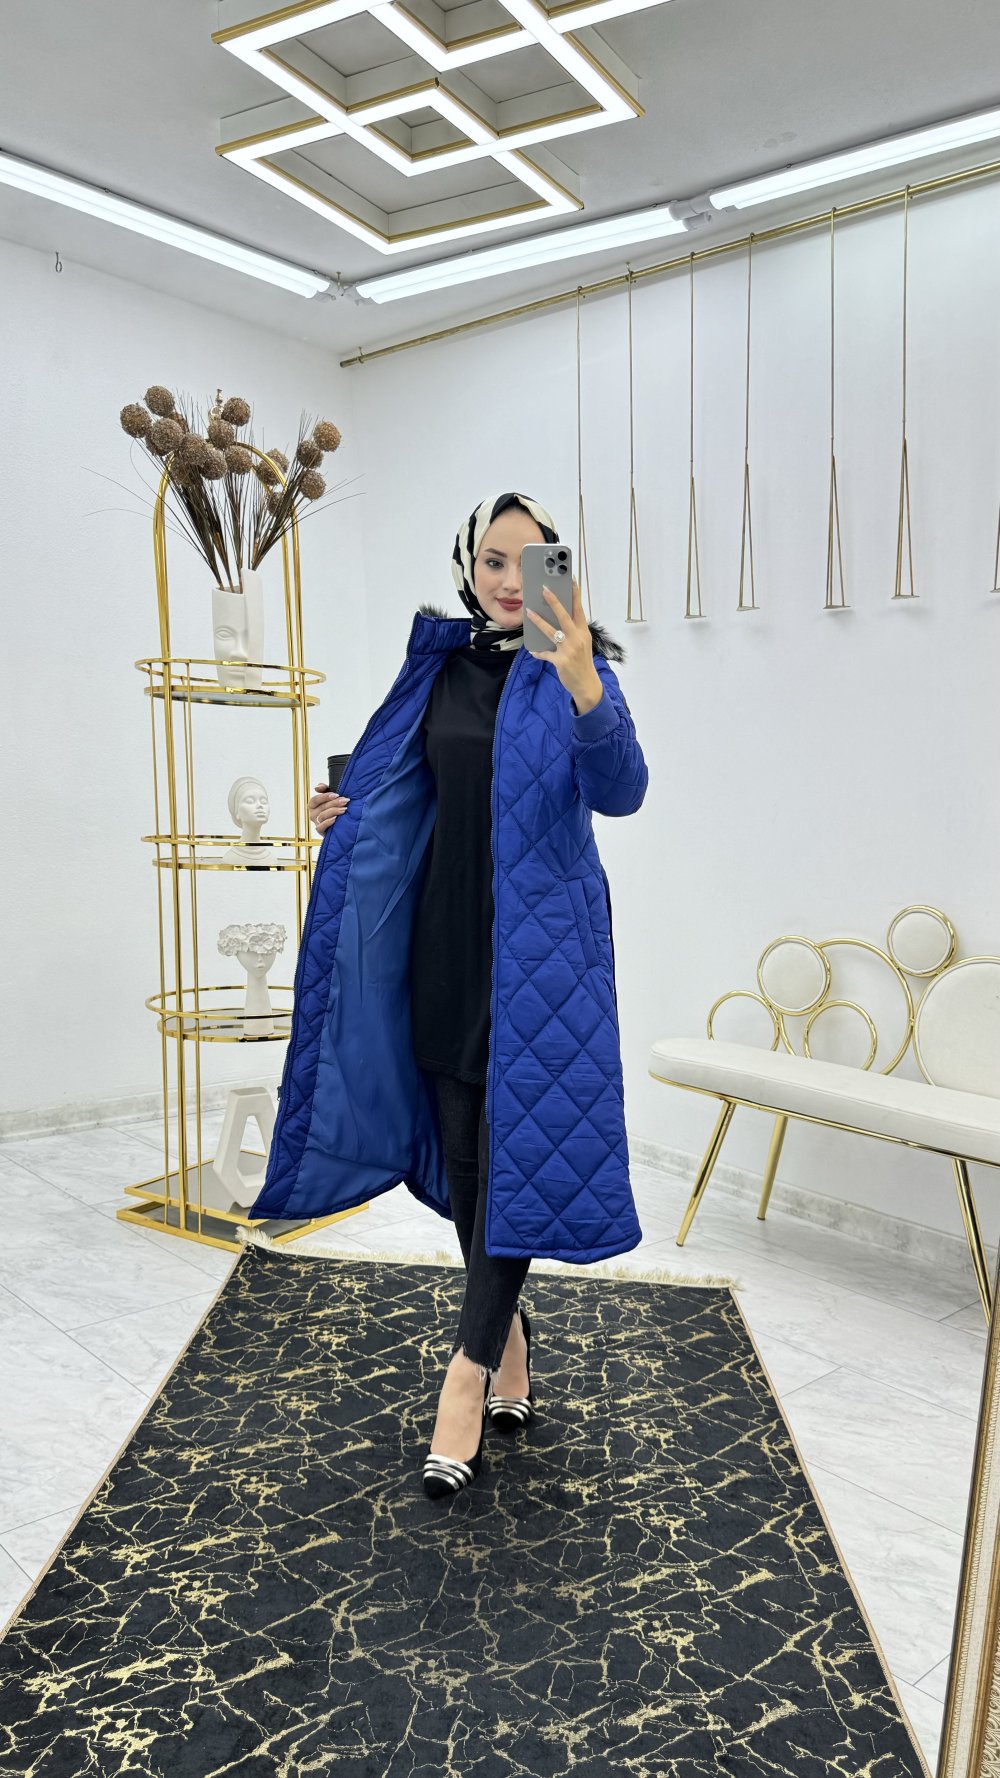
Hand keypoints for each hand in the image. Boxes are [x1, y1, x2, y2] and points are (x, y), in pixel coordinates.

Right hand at [309, 781, 349, 833]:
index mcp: (313, 805)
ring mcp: (316, 822)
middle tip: (345, 800)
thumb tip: (317, 787)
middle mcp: (312, 814)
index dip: (325, 796)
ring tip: (344, 809)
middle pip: (322, 807)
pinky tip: (335, 819)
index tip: (336, 794)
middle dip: (334, 803)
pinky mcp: (320, 831)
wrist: (340, 825)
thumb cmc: (333, 808)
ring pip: (322, 816)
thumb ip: (324, 789)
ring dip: (334, 811)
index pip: (315, 799)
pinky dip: (327, 822)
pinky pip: (321, 827)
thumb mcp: (330, 797)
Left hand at [524, 576, 596, 701]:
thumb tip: (558, 619)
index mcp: (584, 632)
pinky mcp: (561, 661)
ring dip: (539, 621)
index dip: (575, 594)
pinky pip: (545, 654)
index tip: (571, 580)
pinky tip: (533, 651)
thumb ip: (573, 631)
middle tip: (544, 589)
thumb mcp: (583, 644)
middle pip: (565, 616)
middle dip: (554, 602)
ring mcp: (569, 650)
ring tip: (529, 612)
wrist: (586, 685)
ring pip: (551, 632)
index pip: (579, 610)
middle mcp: (578, 639)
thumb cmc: (582, 662)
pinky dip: (538, 652)